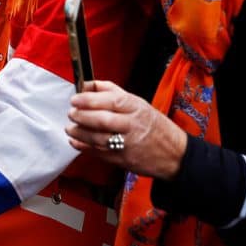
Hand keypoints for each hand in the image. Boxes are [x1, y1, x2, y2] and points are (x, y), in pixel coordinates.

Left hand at [66, 80, 187, 180]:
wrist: (174, 154)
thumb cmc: (153, 125)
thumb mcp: (138, 102)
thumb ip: (111, 91)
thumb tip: (86, 85)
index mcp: (136, 108)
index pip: (111, 101)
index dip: (90, 100)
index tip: (75, 99)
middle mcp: (132, 126)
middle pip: (102, 120)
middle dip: (81, 116)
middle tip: (71, 113)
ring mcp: (128, 144)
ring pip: (98, 138)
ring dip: (79, 133)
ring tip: (71, 128)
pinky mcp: (123, 160)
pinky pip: (99, 153)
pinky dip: (83, 146)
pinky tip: (76, 140)